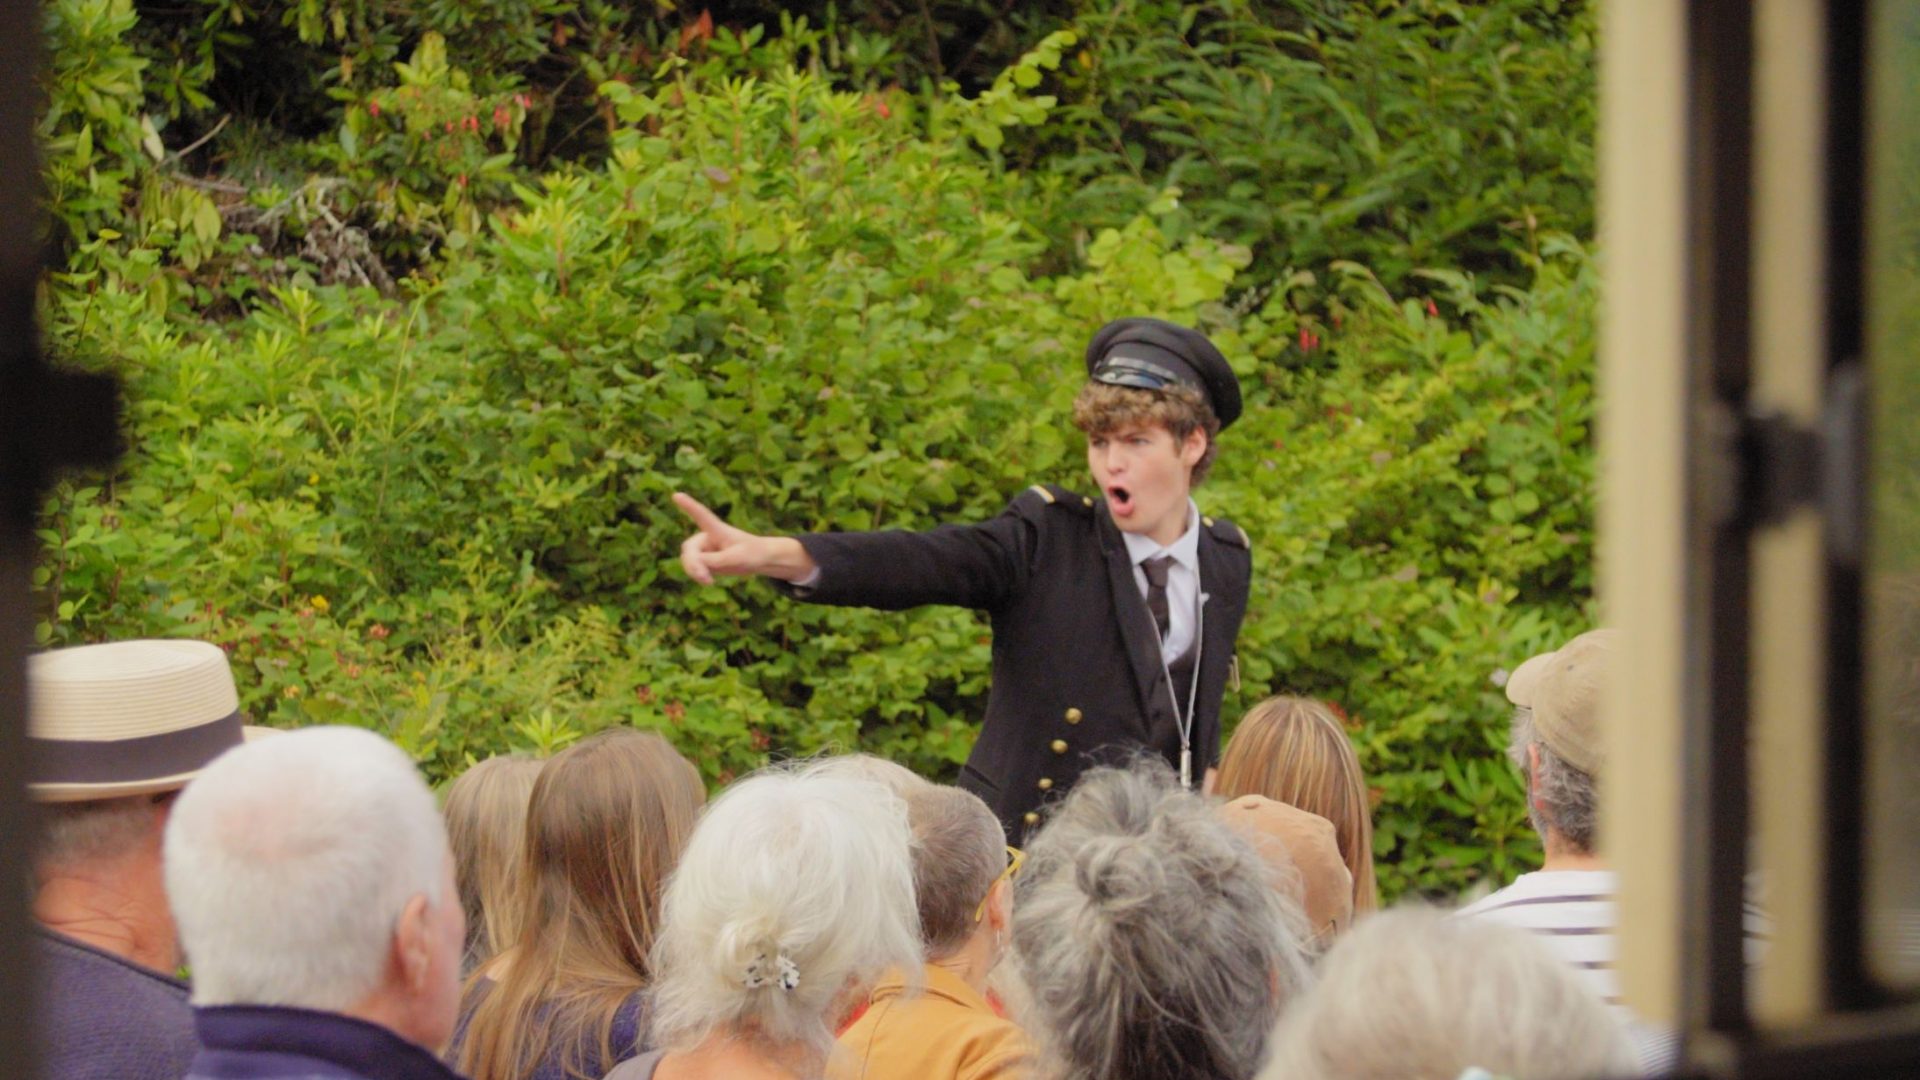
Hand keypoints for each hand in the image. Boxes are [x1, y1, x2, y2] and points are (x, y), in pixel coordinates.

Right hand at [672, 492, 814, 584]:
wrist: (760, 560)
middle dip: (693, 564)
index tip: (677, 495)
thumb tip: (694, 564)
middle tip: (705, 578)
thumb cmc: (752, 554)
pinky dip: (698, 575)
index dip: (689, 506)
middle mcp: (707, 536)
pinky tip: (709, 581)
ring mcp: (705, 548)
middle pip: (689, 548)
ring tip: (708, 582)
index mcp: (717, 529)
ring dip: (694, 571)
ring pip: (688, 559)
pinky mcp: (706, 559)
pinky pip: (693, 568)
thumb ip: (714, 560)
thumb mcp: (735, 558)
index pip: (701, 515)